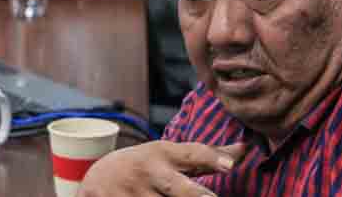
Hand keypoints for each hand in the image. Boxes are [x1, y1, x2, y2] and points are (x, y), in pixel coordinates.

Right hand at [77, 141, 247, 196]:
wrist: (96, 178)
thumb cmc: (145, 166)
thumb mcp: (170, 155)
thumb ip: (206, 156)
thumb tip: (245, 149)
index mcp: (164, 154)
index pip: (192, 154)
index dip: (212, 158)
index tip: (231, 164)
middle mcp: (150, 173)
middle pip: (178, 188)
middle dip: (195, 196)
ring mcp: (133, 195)